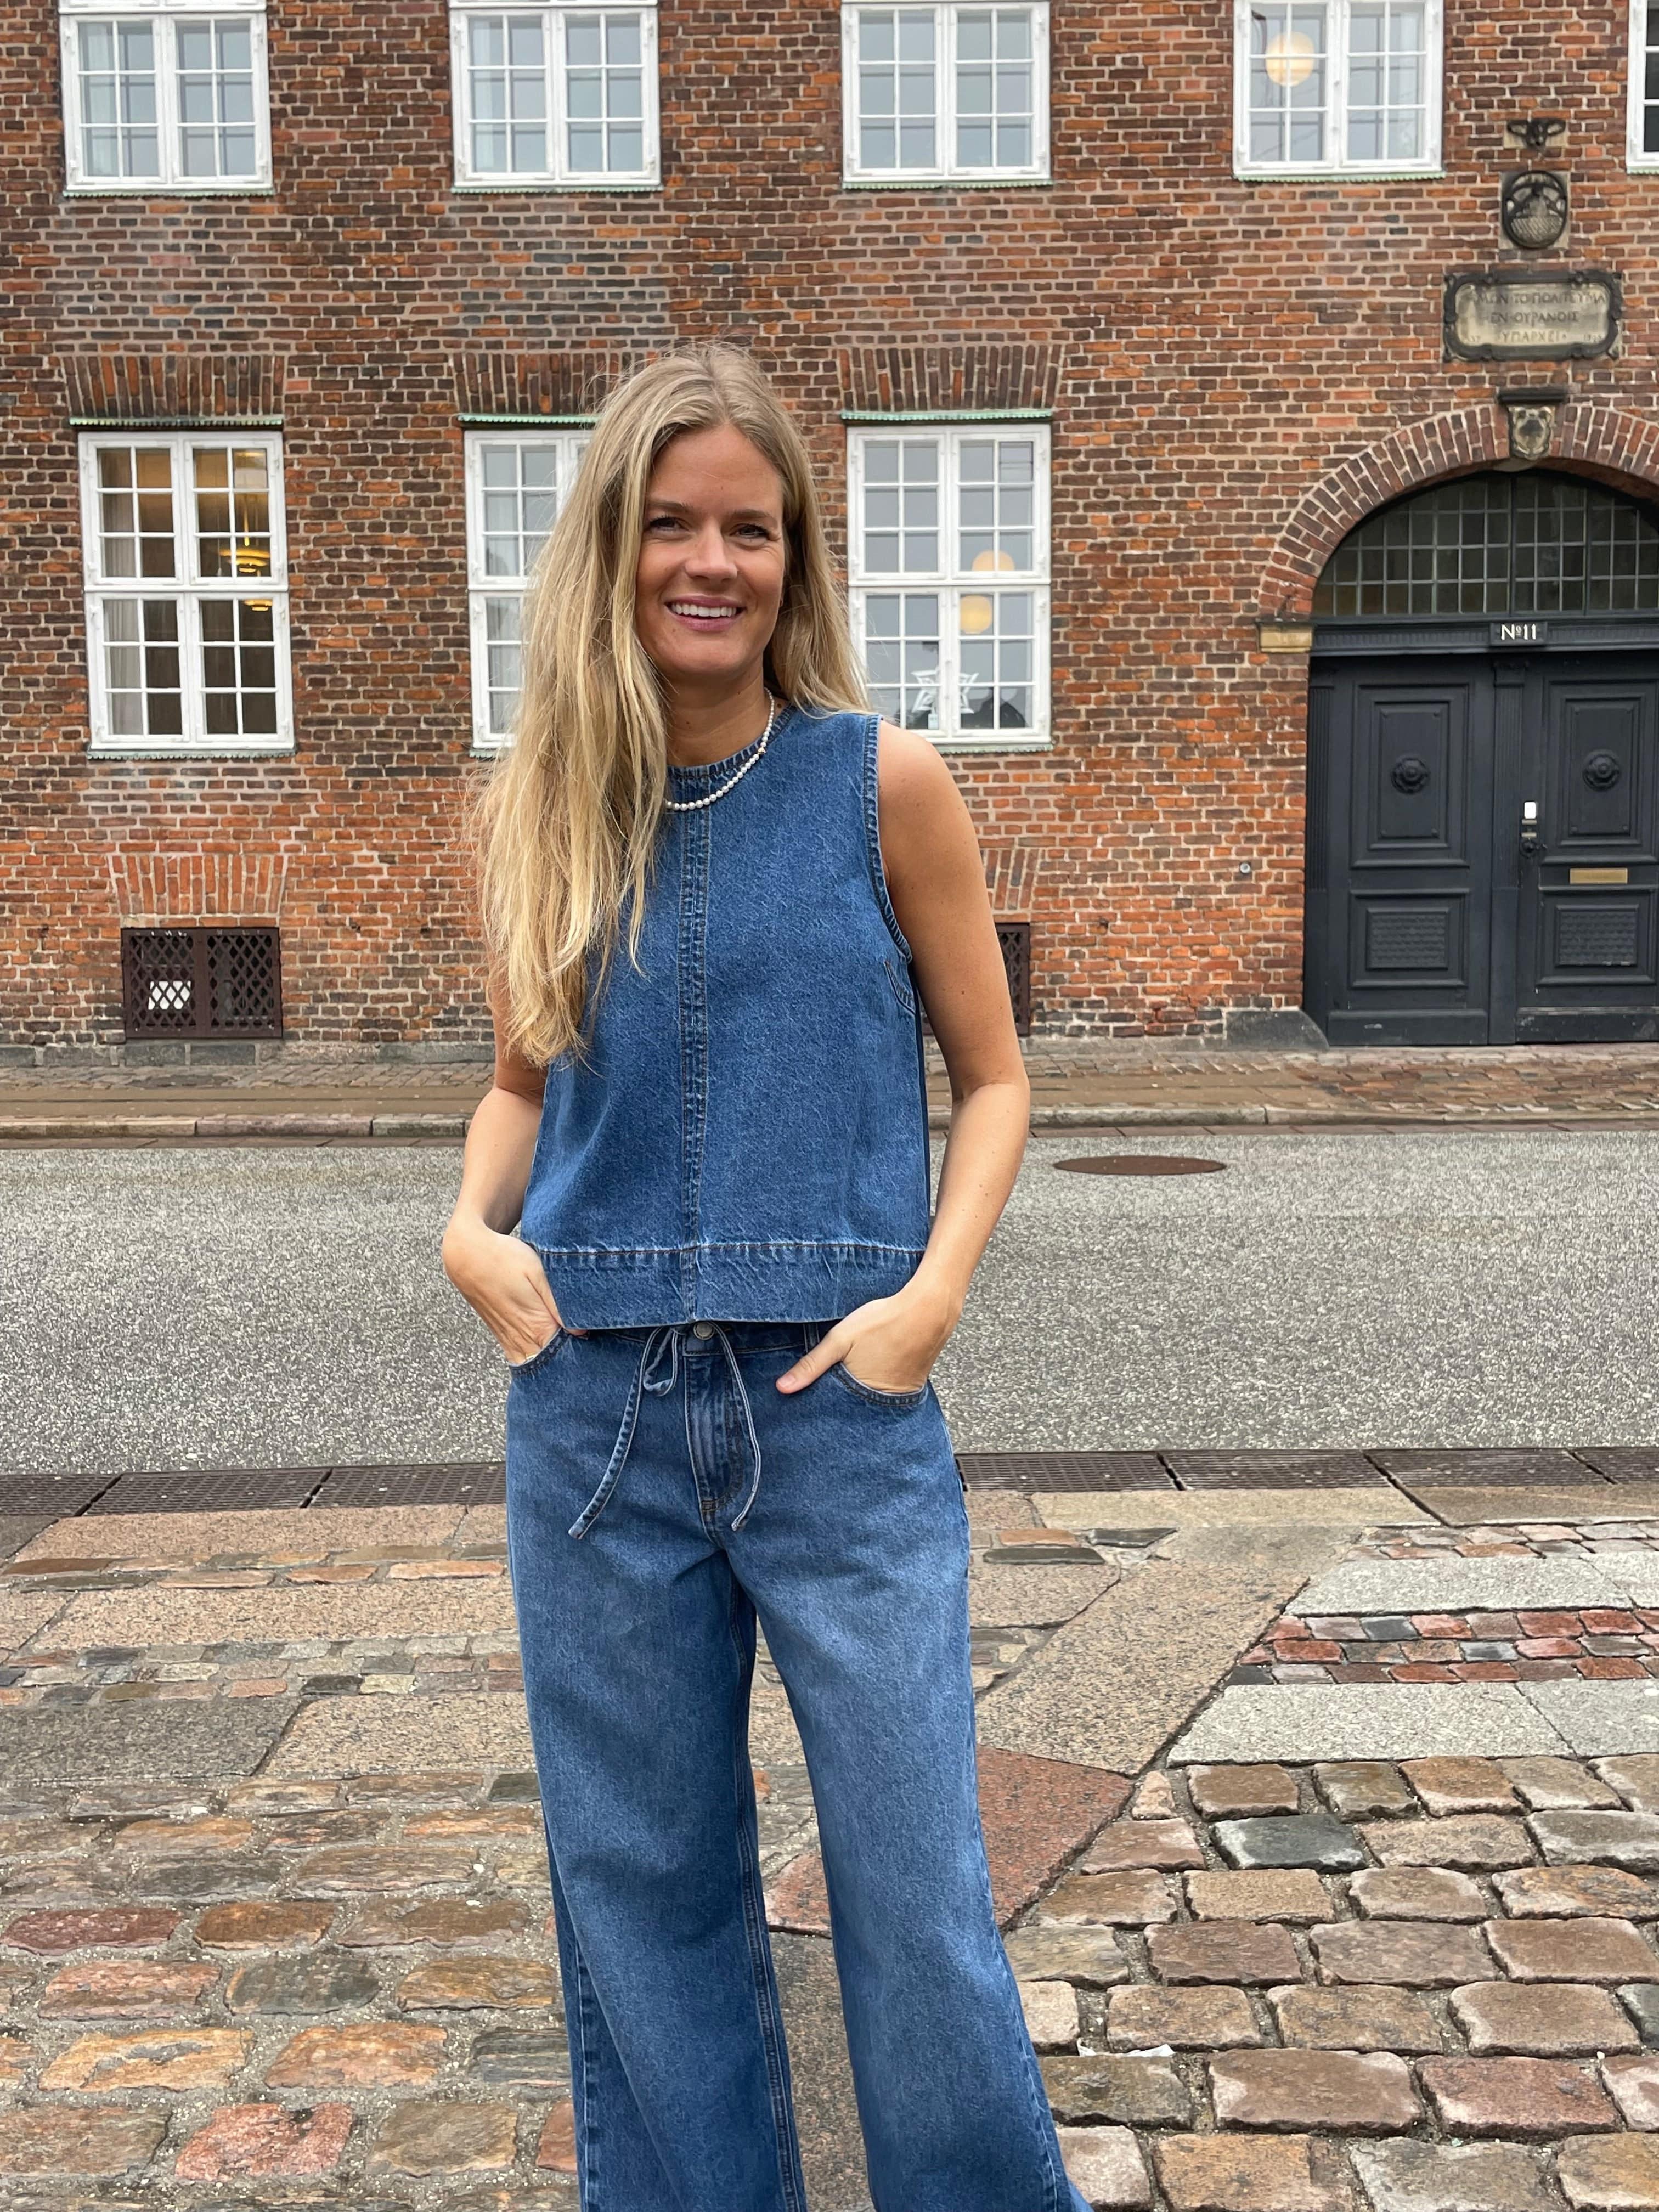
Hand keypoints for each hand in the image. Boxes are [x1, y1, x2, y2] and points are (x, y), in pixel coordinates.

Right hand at [441, 1216, 579, 1366]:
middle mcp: (520, 1337)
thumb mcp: (536, 1272)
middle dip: (569, 1362)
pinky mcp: (501, 1335)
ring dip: (552, 1362)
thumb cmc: (505, 1258)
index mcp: (534, 1324)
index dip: (582, 1353)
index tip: (596, 1348)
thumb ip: (558, 1303)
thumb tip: (580, 1331)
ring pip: (534, 1364)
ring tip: (572, 1356)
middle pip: (550, 1363)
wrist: (467, 1255)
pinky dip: (535, 1359)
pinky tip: (549, 1356)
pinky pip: (520, 1357)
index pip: (564, 1353)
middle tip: (588, 1354)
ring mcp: (508, 1339)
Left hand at [775, 1277, 962, 1395]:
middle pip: (853, 1411)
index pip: (834, 1413)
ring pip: (871, 1402)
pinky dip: (878, 1387)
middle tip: (833, 1392)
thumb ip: (811, 1365)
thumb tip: (782, 1388)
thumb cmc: (884, 1321)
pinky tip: (875, 1371)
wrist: (930, 1309)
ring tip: (854, 1382)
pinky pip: (889, 1394)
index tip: (807, 1410)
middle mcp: (882, 1402)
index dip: (821, 1408)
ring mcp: (900, 1397)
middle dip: (841, 1406)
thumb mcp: (840, 1339)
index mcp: (861, 1395)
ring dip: (860, 1395)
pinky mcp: (912, 1386)